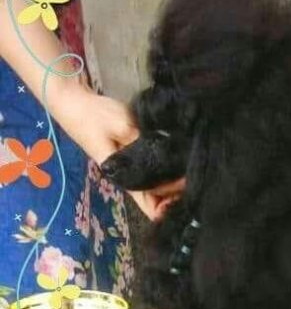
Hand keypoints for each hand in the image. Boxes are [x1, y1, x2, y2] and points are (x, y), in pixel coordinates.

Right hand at [51, 82, 185, 220]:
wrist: (74, 102)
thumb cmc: (95, 115)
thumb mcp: (123, 125)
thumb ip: (145, 143)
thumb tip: (170, 154)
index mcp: (124, 177)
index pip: (149, 205)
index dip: (169, 206)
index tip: (188, 191)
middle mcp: (128, 178)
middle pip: (156, 199)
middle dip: (176, 194)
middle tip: (197, 177)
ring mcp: (129, 169)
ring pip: (155, 187)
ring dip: (173, 182)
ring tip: (192, 170)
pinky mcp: (131, 157)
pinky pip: (152, 172)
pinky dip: (166, 171)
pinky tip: (181, 162)